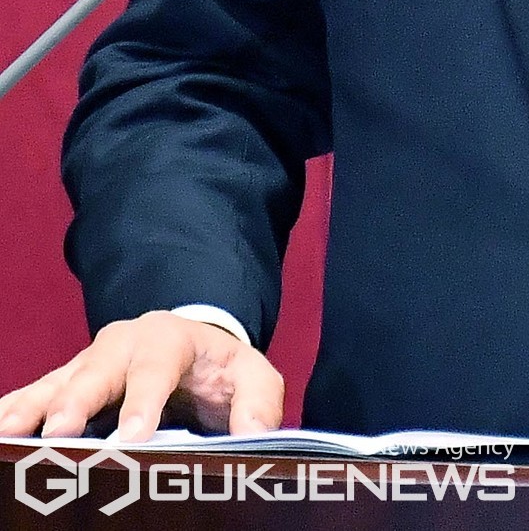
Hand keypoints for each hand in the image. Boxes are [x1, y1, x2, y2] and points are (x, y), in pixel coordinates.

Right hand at [0, 312, 283, 441]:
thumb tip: (255, 433)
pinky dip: (14, 411)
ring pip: (57, 383)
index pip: (156, 368)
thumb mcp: (251, 377)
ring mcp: (89, 363)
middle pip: (98, 372)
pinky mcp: (66, 383)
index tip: (134, 436)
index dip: (144, 401)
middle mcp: (123, 344)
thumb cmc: (219, 370)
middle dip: (77, 402)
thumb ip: (258, 401)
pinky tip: (1, 431)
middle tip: (61, 433)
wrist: (192, 348)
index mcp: (170, 339)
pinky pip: (35, 395)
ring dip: (33, 409)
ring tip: (12, 434)